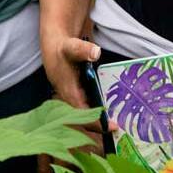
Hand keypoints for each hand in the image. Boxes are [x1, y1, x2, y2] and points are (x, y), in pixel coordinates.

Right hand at [41, 23, 110, 156]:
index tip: (112, 126)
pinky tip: (109, 108)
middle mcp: (69, 98)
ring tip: (116, 122)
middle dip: (99, 125)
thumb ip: (83, 50)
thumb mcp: (72, 47)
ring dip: (99, 118)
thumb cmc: (62, 48)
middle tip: (117, 127)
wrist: (54, 44)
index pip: (81, 114)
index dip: (96, 123)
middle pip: (84, 118)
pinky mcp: (77, 93)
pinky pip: (87, 106)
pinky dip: (97, 109)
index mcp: (67, 92)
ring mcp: (73, 96)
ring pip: (85, 113)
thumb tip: (96, 52)